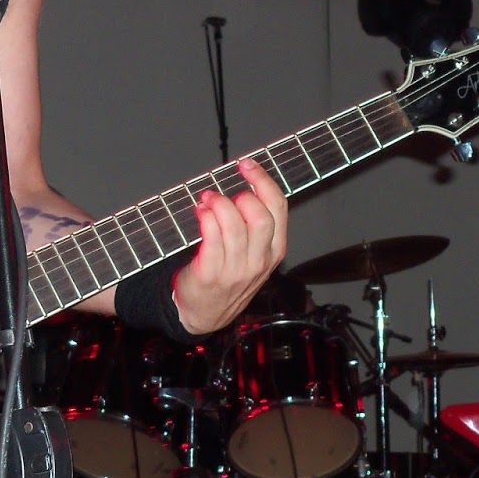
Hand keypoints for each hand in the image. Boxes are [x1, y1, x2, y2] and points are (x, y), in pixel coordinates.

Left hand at [172, 158, 287, 334]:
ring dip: (218, 204)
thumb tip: (247, 183)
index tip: (247, 164)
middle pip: (260, 217)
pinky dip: (205, 218)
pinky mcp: (211, 274)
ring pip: (234, 225)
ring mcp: (236, 270)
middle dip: (241, 196)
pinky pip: (211, 238)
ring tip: (207, 200)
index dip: (262, 180)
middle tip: (225, 194)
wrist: (205, 312)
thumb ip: (256, 223)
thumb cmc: (229, 276)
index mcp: (274, 250)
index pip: (278, 207)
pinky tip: (200, 212)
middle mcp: (259, 260)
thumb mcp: (256, 254)